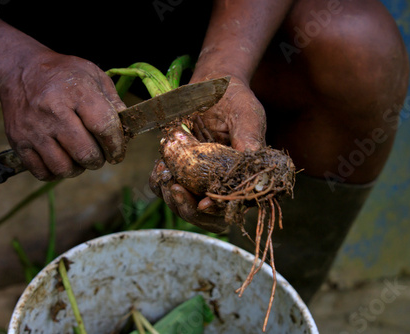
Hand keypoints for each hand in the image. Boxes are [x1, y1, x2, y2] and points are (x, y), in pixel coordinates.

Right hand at [0, 50, 126, 179]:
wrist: (19, 70)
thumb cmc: (62, 74)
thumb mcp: (92, 74)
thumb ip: (113, 100)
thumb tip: (127, 128)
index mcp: (76, 92)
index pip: (104, 127)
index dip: (116, 145)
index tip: (118, 151)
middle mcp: (52, 111)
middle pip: (85, 152)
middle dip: (98, 160)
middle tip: (99, 155)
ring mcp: (33, 128)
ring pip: (64, 167)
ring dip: (78, 169)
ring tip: (79, 158)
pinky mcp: (18, 141)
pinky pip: (42, 172)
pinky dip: (56, 173)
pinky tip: (61, 160)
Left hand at [150, 74, 265, 231]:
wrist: (212, 83)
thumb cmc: (236, 101)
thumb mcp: (248, 116)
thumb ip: (249, 138)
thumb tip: (252, 158)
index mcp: (241, 177)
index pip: (230, 206)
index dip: (217, 211)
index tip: (202, 205)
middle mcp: (218, 182)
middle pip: (202, 214)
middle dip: (187, 208)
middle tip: (175, 190)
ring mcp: (195, 177)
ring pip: (179, 203)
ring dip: (170, 195)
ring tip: (166, 175)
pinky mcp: (176, 167)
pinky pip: (162, 184)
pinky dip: (158, 180)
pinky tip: (161, 166)